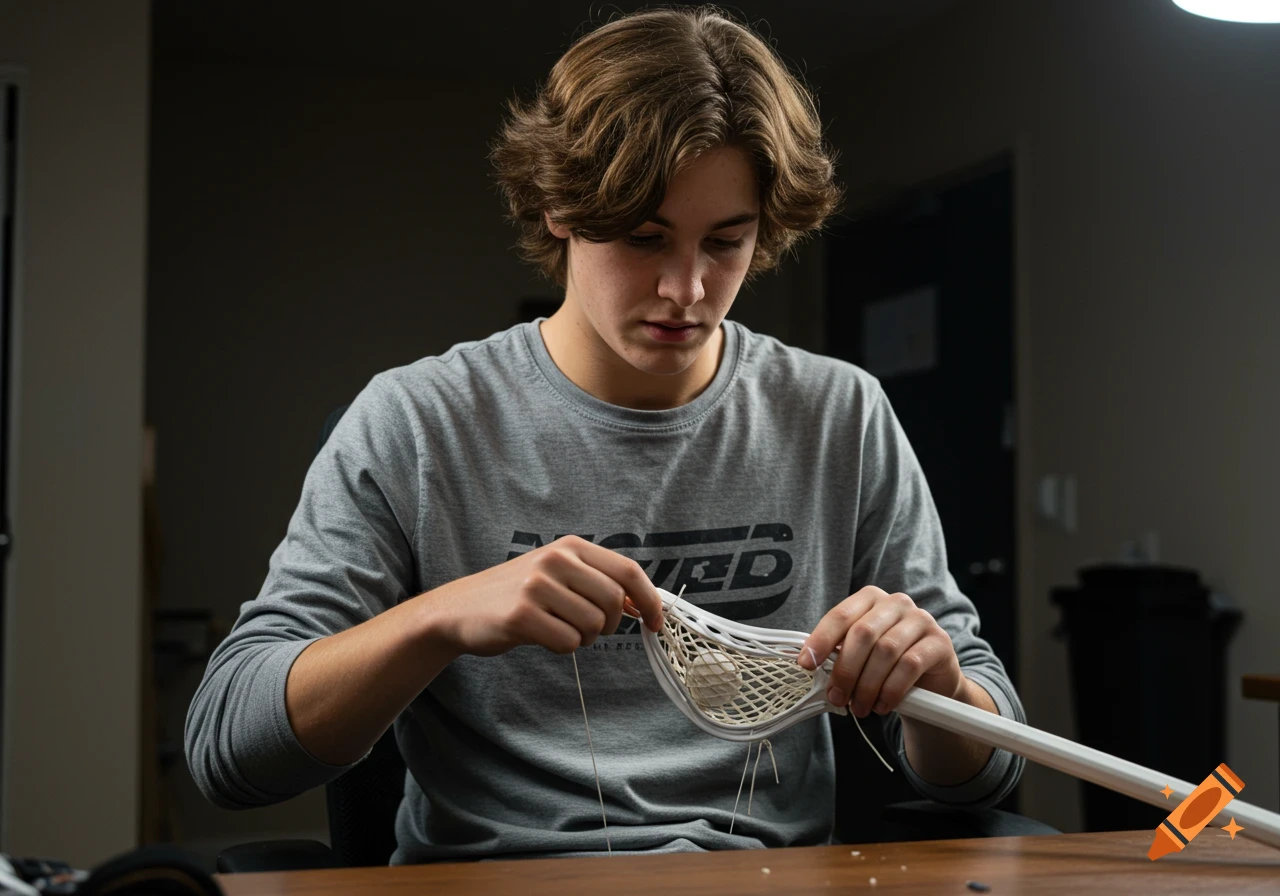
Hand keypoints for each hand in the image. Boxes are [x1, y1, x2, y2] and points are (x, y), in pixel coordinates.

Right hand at [430, 535, 663, 657]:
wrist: (458, 609)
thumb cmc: (517, 595)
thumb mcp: (557, 574)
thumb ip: (597, 581)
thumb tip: (641, 604)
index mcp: (569, 546)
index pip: (627, 571)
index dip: (649, 599)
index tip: (655, 622)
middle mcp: (555, 560)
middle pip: (613, 601)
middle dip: (609, 626)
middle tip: (590, 631)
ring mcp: (537, 586)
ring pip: (592, 625)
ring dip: (583, 639)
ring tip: (558, 629)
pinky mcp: (521, 615)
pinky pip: (567, 642)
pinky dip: (562, 647)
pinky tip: (541, 636)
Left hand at [797, 586, 962, 717]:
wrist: (930, 681)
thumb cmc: (887, 665)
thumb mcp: (860, 655)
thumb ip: (838, 653)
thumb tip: (809, 666)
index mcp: (870, 598)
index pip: (840, 615)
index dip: (820, 640)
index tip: (806, 664)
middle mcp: (896, 603)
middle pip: (862, 634)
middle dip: (845, 670)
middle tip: (836, 698)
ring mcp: (921, 619)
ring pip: (885, 651)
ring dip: (867, 685)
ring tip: (859, 708)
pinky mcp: (940, 641)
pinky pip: (910, 665)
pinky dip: (891, 689)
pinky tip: (882, 705)